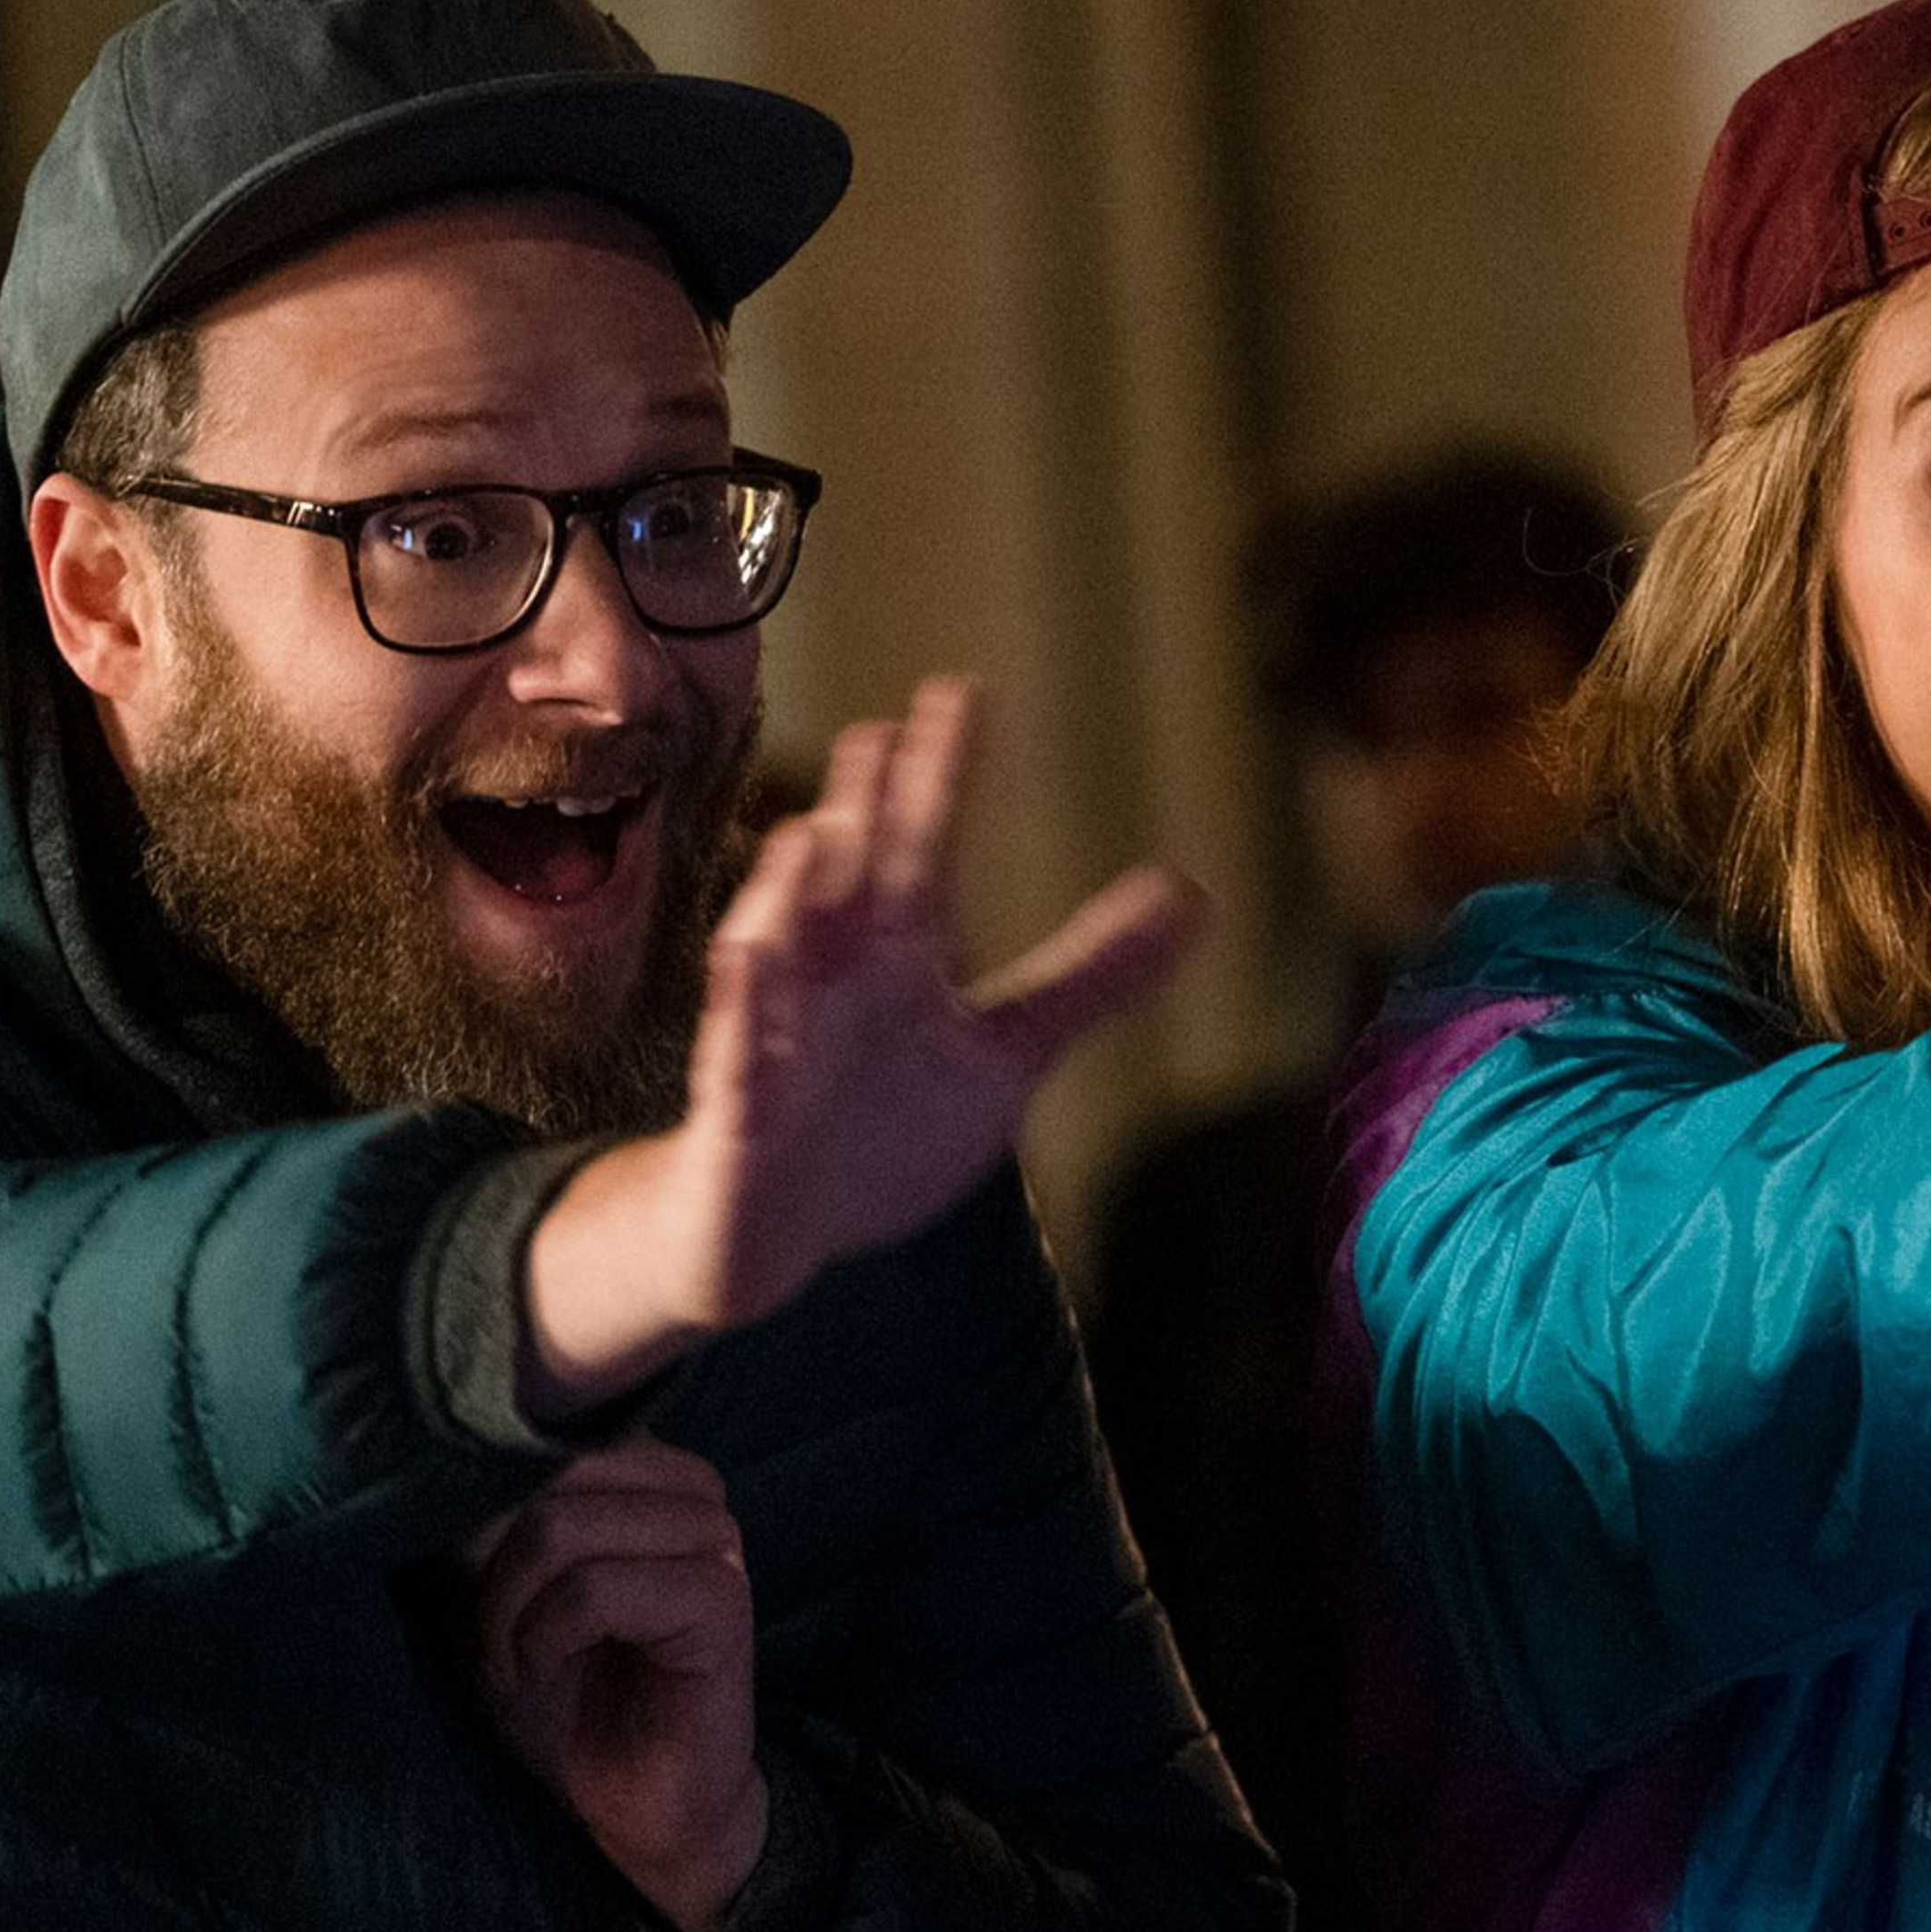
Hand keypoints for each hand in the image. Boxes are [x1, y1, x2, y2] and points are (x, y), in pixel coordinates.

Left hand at [470, 1435, 765, 1931]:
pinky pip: (592, 1589)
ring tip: (513, 1666)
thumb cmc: (563, 1699)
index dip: (471, 1512)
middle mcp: (687, 1486)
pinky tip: (540, 1677)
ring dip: (507, 1613)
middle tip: (488, 1645)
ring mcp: (712, 1537)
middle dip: (486, 1569)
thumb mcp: (495, 1595)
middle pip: (541, 1475)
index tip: (459, 1587)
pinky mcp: (721, 1596)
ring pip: (559, 1527)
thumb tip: (426, 1465)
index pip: (532, 1436)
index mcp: (641, 1467)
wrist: (636, 1806)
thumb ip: (480, 1525)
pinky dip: (540, 1641)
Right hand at [521, 678, 1202, 1405]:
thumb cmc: (882, 1131)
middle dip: (861, 814)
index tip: (959, 693)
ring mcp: (777, 1040)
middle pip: (849, 885)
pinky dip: (742, 1014)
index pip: (922, 851)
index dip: (939, 777)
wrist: (778, 1238)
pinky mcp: (740, 1113)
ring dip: (789, 898)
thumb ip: (1092, 976)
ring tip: (811, 835)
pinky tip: (744, 960)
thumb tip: (1195, 896)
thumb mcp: (1008, 1051)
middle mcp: (833, 981)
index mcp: (898, 960)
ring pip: (779, 956)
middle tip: (876, 735)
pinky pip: (735, 1058)